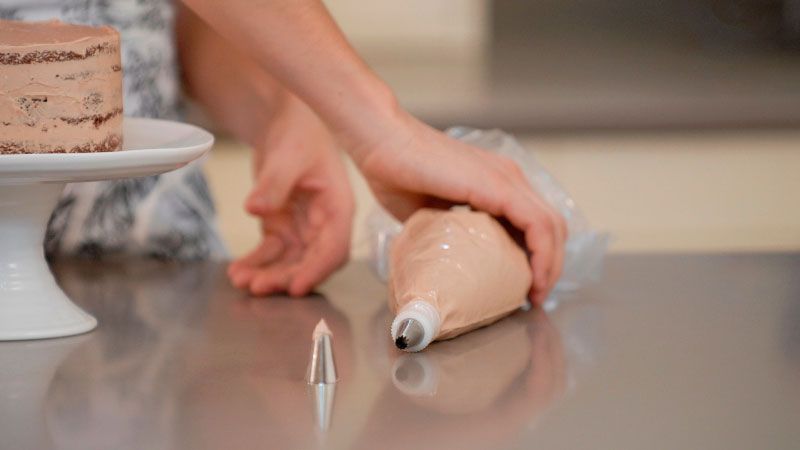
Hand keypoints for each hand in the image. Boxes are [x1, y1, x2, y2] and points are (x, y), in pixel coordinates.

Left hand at [227, 99, 353, 296]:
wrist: (289, 122)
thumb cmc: (300, 134)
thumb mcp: (288, 156)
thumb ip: (273, 184)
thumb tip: (255, 209)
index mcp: (338, 208)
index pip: (334, 249)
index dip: (316, 270)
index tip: (296, 287)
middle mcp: (324, 224)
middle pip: (309, 261)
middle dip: (284, 277)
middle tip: (258, 287)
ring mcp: (303, 228)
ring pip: (289, 262)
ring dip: (267, 274)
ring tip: (240, 280)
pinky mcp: (282, 227)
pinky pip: (270, 252)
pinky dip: (255, 262)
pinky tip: (238, 270)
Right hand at [354, 112, 566, 304]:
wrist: (381, 143)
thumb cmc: (395, 175)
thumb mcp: (429, 215)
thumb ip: (447, 233)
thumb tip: (448, 265)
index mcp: (496, 182)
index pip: (536, 222)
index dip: (539, 257)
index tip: (527, 288)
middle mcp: (509, 177)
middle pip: (552, 226)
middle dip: (550, 266)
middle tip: (534, 297)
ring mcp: (507, 178)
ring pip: (552, 225)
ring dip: (550, 265)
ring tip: (535, 295)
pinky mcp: (499, 185)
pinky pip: (537, 224)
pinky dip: (542, 255)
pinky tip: (532, 279)